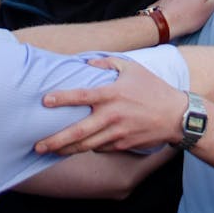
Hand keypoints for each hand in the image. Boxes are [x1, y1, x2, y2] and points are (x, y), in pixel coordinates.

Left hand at [35, 57, 186, 155]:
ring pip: (86, 146)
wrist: (176, 116)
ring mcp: (117, 133)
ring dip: (66, 150)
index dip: (62, 98)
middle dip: (55, 141)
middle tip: (37, 146)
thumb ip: (108, 61)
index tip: (44, 101)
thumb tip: (87, 61)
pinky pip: (100, 148)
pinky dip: (88, 148)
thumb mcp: (132, 68)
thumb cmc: (153, 89)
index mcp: (112, 94)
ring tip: (49, 151)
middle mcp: (112, 116)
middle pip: (78, 132)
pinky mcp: (122, 145)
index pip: (82, 96)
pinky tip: (77, 147)